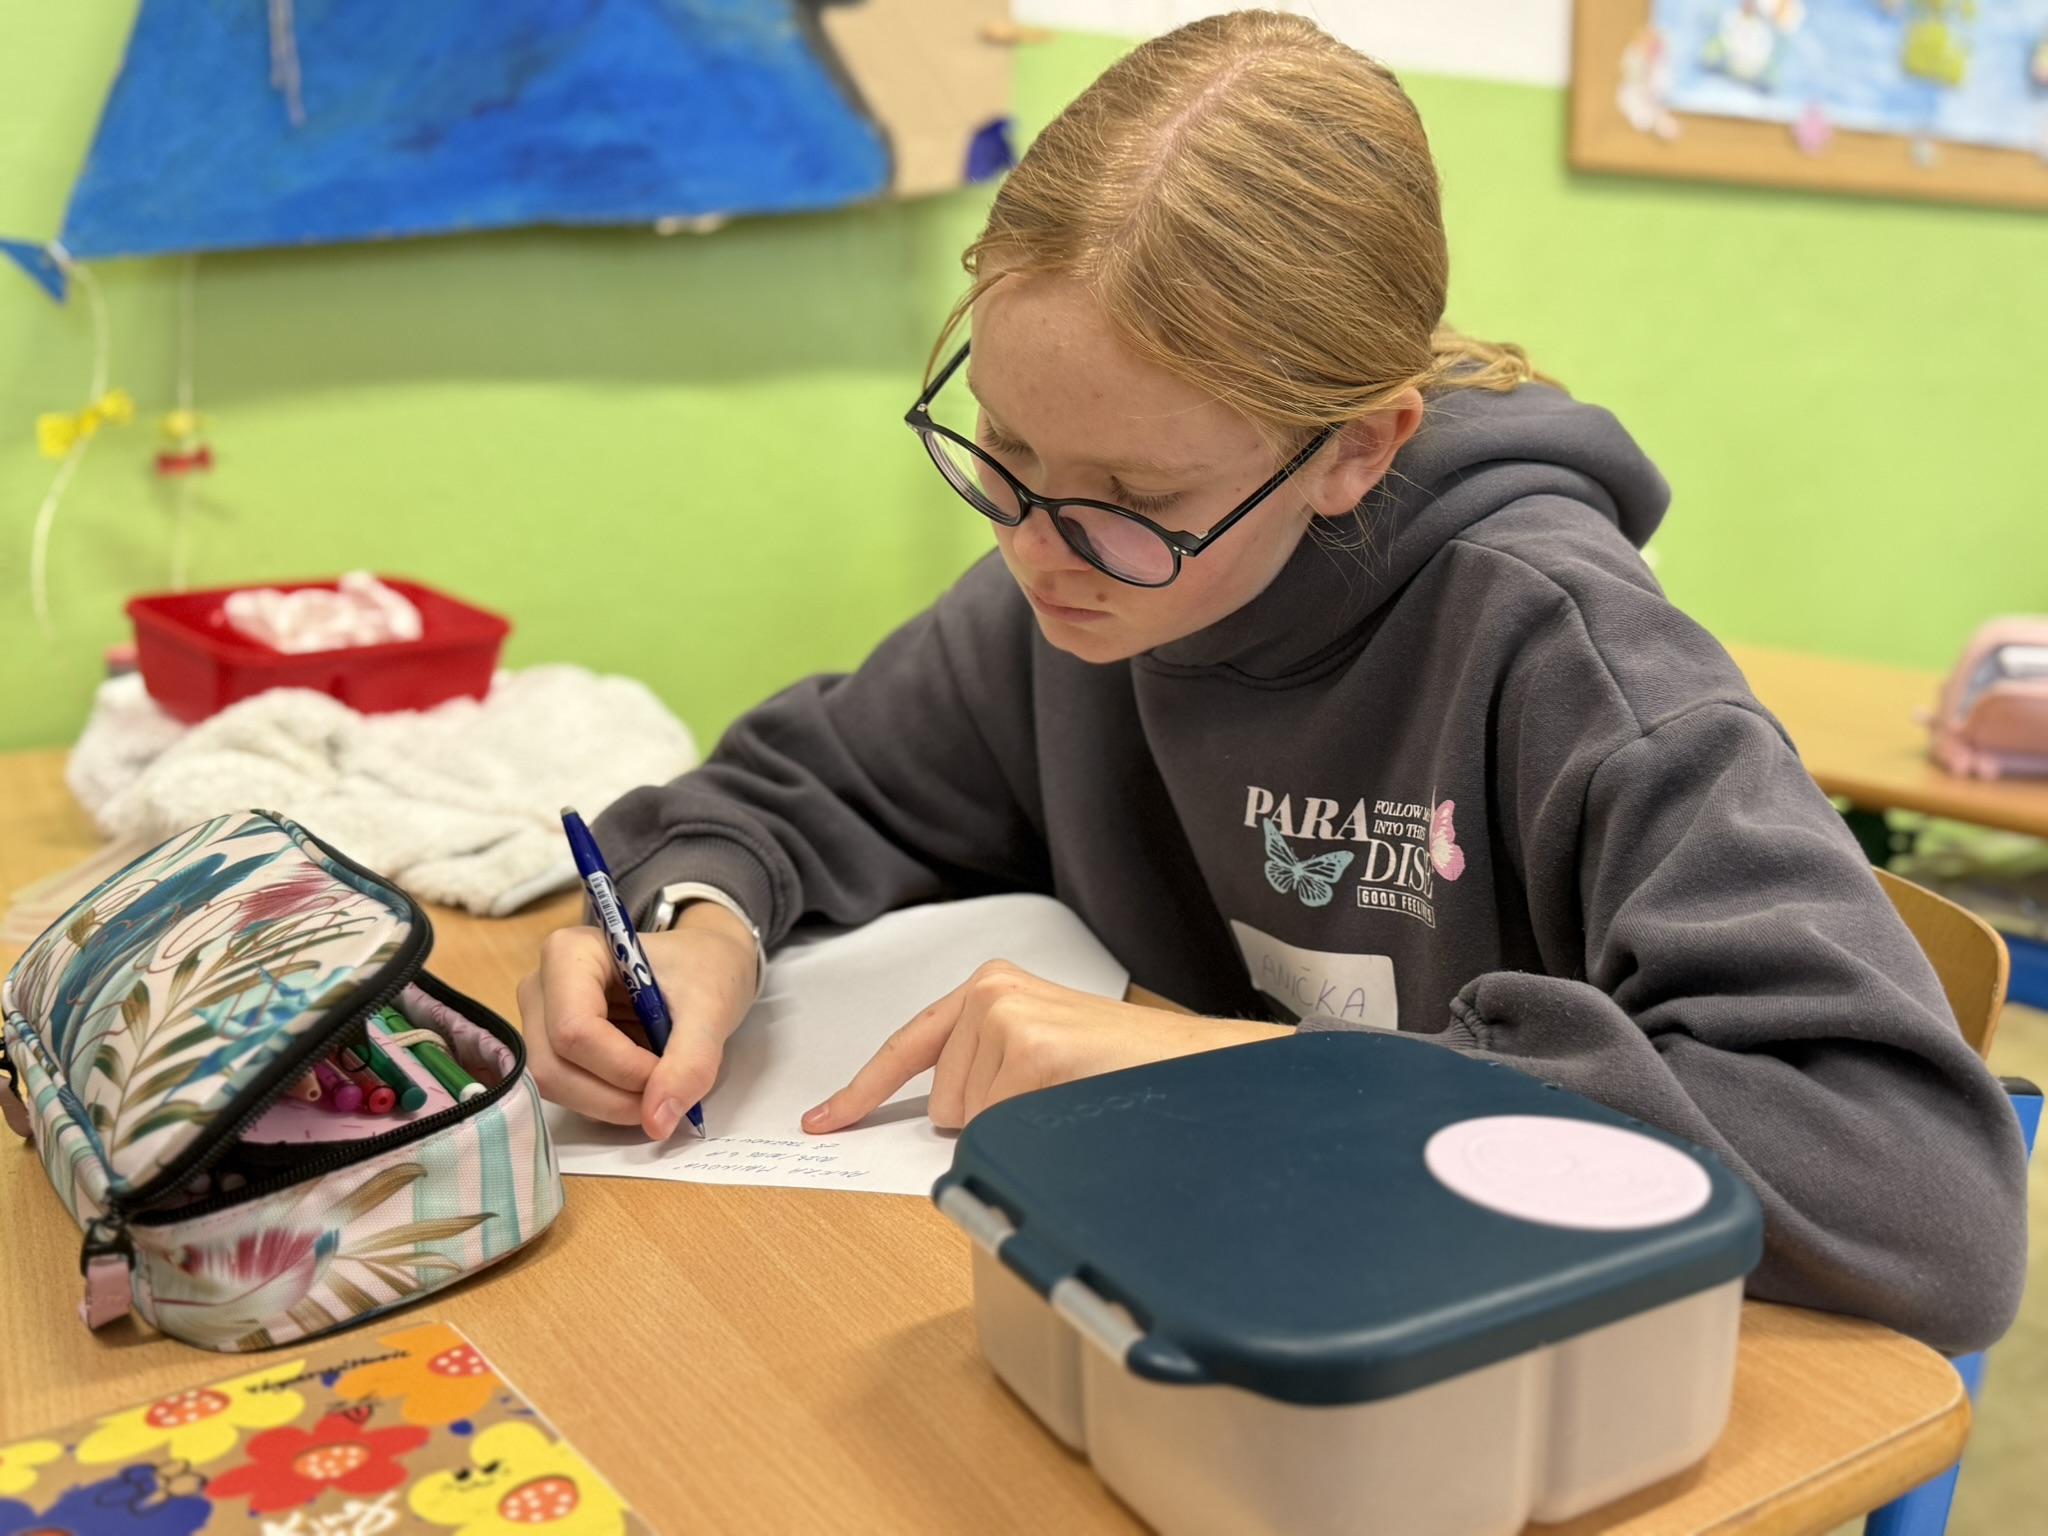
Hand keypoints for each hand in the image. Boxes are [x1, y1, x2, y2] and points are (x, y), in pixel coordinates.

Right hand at [517, 902, 757, 1139]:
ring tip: (660, 1083)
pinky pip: (567, 1091)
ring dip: (612, 1103)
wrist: (707, 965)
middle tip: (667, 1093)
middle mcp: (542, 986)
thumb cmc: (704, 968)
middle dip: (614, 1095)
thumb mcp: (711, 1008)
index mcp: (570, 953)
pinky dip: (608, 1101)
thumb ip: (690, 1062)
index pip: (574, 1030)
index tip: (669, 1072)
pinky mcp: (552, 1048)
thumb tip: (658, 1122)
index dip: (622, 1067)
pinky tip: (642, 1080)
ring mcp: (541, 1020)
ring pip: (555, 1086)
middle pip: (554, 1065)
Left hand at [801, 960, 1289, 1133]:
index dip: (861, 1091)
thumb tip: (940, 1119)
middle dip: (985, 1117)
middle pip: (940, 1100)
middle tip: (1052, 1097)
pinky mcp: (1029, 1054)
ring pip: (966, 1121)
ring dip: (1013, 1126)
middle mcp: (991, 995)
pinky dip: (1032, 1134)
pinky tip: (1073, 1105)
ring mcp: (1008, 1022)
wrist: (1196, 1067)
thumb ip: (985, 1066)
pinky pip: (998, 1129)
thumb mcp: (1042, 1048)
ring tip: (1069, 1098)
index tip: (822, 1120)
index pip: (908, 1046)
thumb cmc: (1125, 1066)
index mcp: (992, 988)